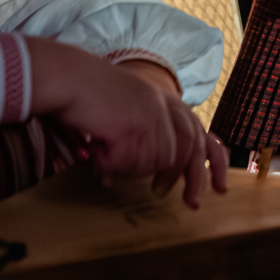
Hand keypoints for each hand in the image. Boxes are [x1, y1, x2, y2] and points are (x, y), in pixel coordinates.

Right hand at [26, 38, 228, 204]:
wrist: (61, 75)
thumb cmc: (79, 97)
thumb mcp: (118, 115)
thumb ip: (133, 140)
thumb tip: (122, 179)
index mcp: (162, 100)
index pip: (200, 135)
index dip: (214, 163)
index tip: (218, 189)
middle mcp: (162, 104)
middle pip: (187, 151)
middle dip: (189, 180)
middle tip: (188, 204)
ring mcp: (150, 113)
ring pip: (155, 161)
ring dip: (128, 167)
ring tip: (103, 158)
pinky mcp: (134, 123)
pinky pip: (130, 163)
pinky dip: (112, 165)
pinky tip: (97, 153)